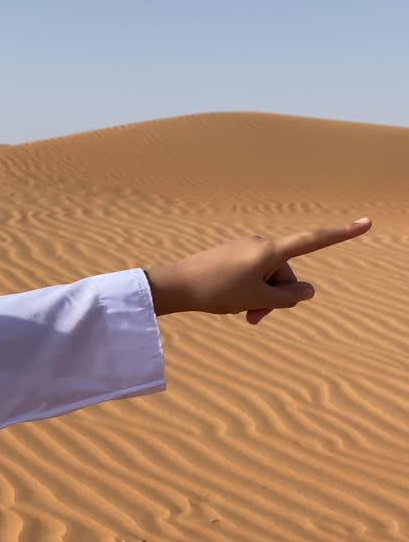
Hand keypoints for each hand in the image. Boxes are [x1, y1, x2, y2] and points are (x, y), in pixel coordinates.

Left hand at [145, 218, 372, 323]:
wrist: (174, 286)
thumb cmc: (216, 292)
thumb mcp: (258, 300)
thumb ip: (288, 297)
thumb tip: (307, 290)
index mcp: (271, 251)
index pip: (313, 241)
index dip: (341, 235)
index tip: (367, 223)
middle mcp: (260, 244)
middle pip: (285, 274)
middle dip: (276, 297)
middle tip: (254, 317)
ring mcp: (244, 249)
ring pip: (267, 279)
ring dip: (261, 298)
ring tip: (241, 312)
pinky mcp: (231, 256)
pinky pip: (251, 276)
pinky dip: (248, 292)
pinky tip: (229, 301)